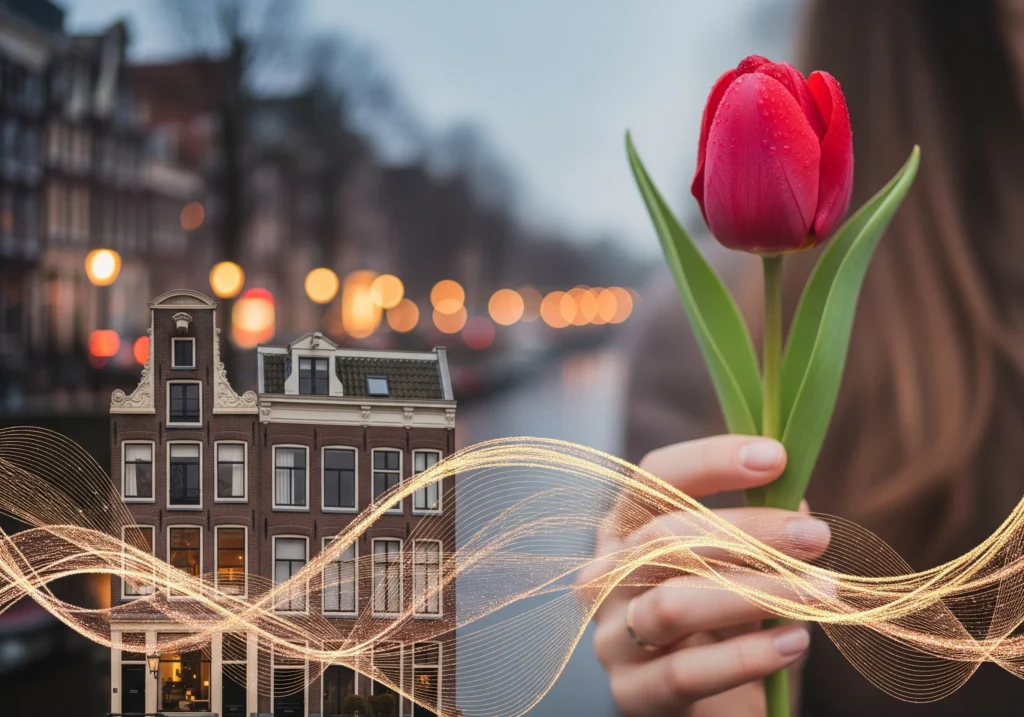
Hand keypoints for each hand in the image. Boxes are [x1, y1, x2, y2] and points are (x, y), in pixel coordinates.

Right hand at [587, 435, 830, 716]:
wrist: (709, 711)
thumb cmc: (725, 626)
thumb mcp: (740, 569)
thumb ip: (757, 532)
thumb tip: (795, 498)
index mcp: (625, 532)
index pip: (651, 480)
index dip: (710, 461)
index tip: (777, 456)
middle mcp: (605, 577)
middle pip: (662, 538)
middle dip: (748, 531)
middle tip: (816, 535)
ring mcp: (612, 638)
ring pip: (672, 604)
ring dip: (755, 593)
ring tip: (820, 592)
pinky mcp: (632, 694)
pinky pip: (686, 672)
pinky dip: (747, 655)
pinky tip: (795, 641)